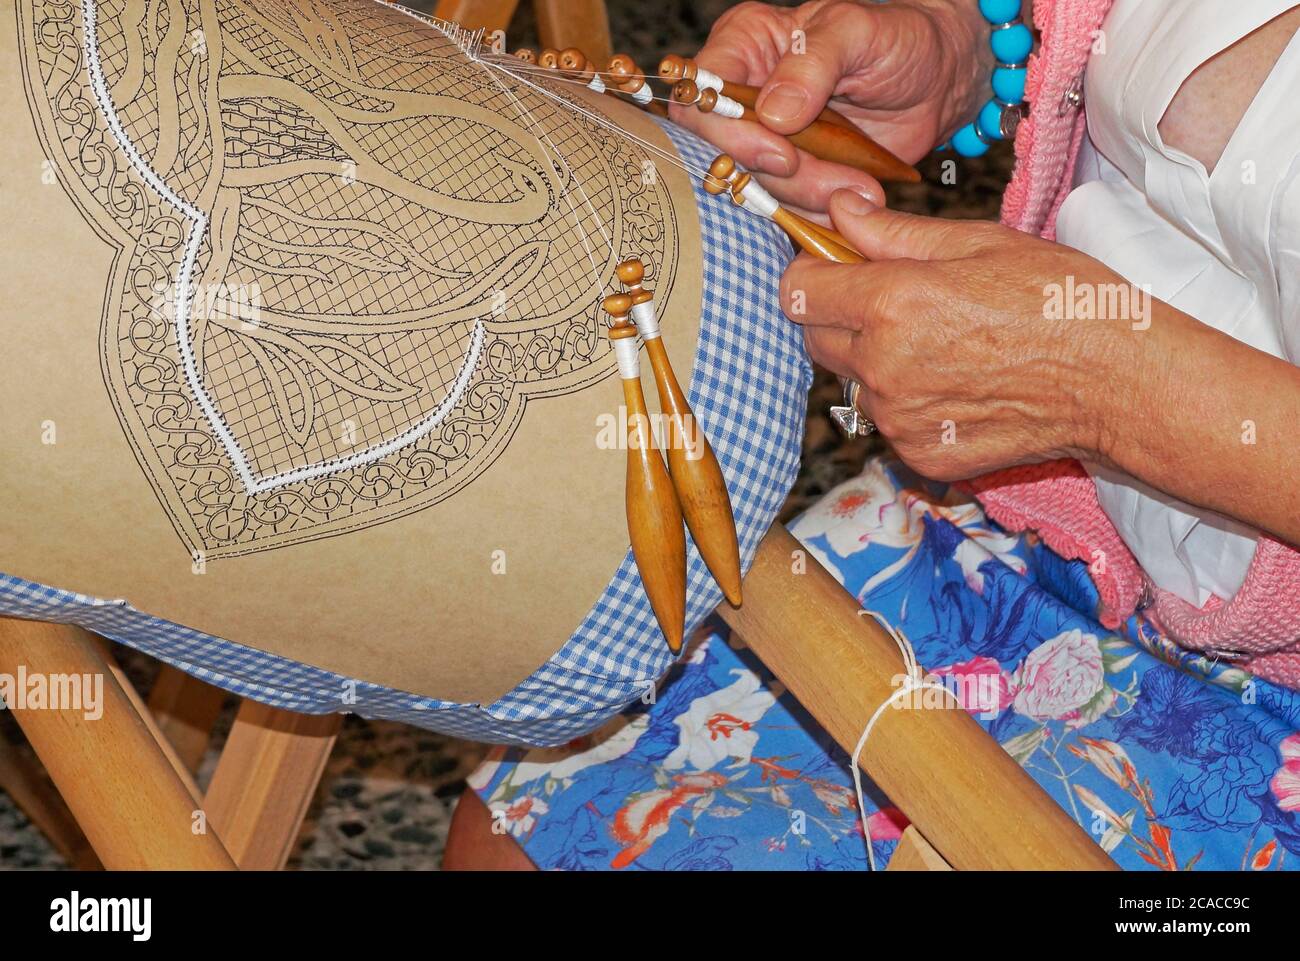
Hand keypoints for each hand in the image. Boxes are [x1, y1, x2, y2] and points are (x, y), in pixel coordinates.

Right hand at [669, 0, 988, 212]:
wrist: (937, 82)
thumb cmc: (898, 40)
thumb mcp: (858, 34)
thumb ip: (812, 65)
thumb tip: (773, 112)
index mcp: (745, 45)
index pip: (701, 97)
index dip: (730, 133)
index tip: (783, 153)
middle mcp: (745, 95)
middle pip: (722, 153)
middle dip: (778, 176)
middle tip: (831, 179)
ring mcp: (765, 140)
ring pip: (755, 188)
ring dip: (807, 197)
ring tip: (858, 183)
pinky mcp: (790, 176)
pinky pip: (784, 207)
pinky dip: (819, 212)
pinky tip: (855, 191)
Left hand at [782, 191, 1163, 481]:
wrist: (1117, 383)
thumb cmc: (1060, 302)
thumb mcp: (978, 244)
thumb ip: (893, 233)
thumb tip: (838, 208)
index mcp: (891, 304)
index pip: (797, 291)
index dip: (810, 272)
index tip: (832, 266)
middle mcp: (883, 366)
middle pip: (815, 338)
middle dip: (840, 316)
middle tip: (895, 303)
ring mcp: (899, 418)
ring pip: (854, 382)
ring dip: (877, 363)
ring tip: (944, 346)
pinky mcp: (920, 454)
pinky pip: (890, 422)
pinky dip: (910, 404)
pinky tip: (959, 385)